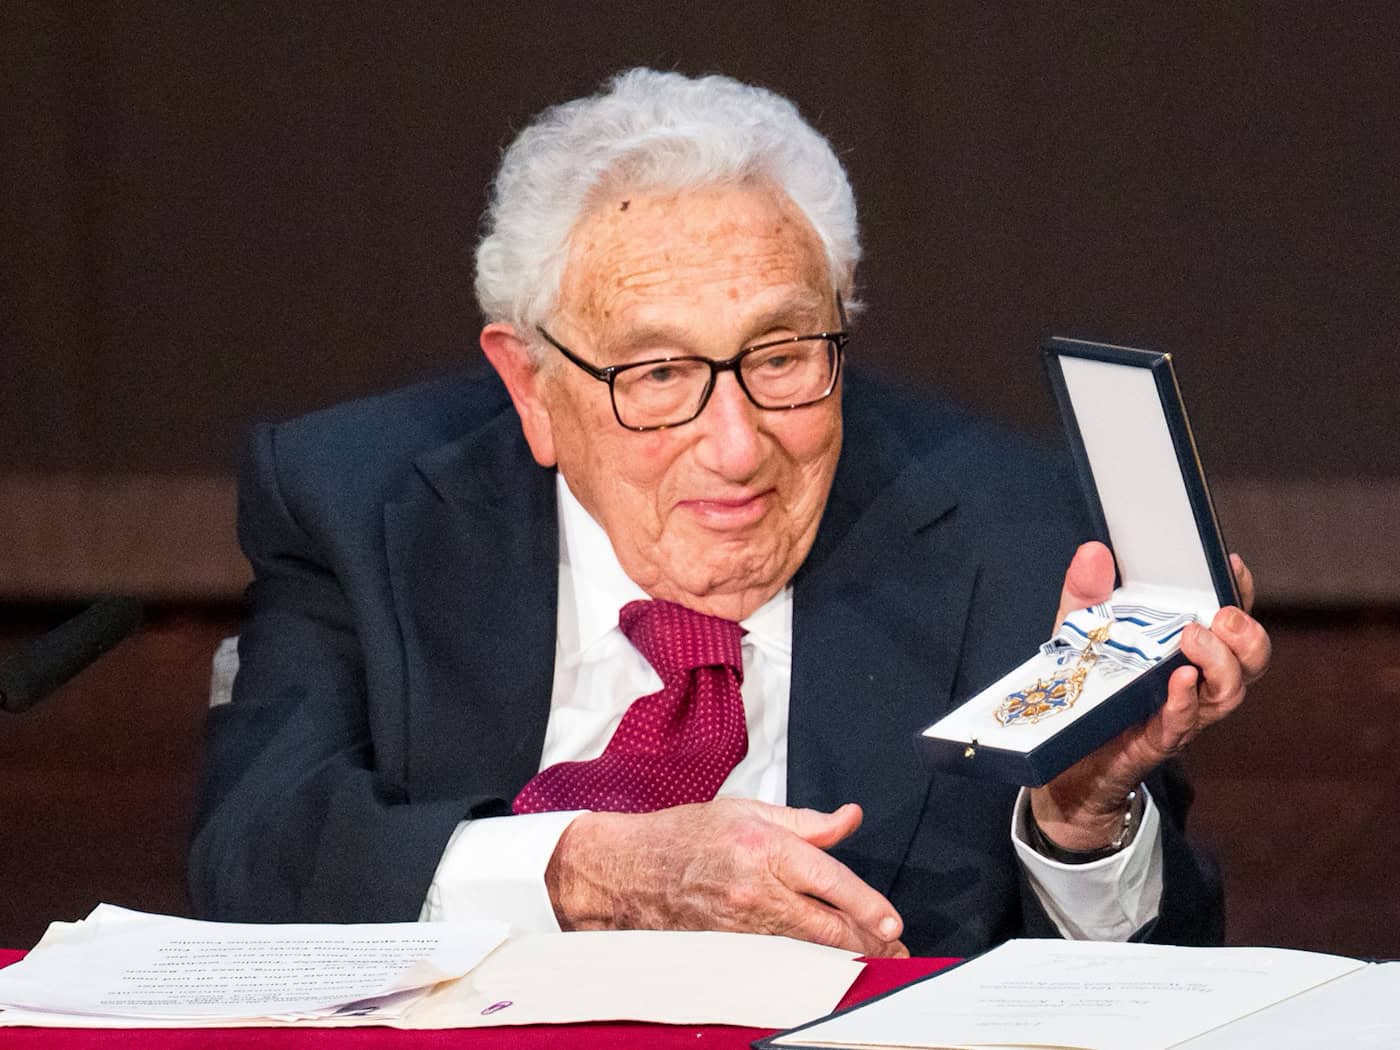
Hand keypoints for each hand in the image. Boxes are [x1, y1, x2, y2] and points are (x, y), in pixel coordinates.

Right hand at [543, 797, 908, 956]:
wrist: (628, 870)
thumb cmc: (684, 835)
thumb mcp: (748, 810)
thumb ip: (806, 822)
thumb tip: (849, 819)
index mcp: (763, 847)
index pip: (829, 881)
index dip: (867, 904)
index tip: (891, 922)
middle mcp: (755, 890)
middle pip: (825, 927)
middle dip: (866, 942)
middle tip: (894, 947)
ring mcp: (741, 925)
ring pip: (807, 950)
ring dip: (844, 957)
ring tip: (873, 958)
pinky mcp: (729, 947)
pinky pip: (780, 958)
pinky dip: (808, 963)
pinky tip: (826, 964)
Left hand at [1029, 542, 1270, 850]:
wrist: (1062, 761)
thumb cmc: (1085, 690)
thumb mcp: (1079, 631)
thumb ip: (1086, 593)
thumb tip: (1093, 552)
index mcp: (1185, 648)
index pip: (1229, 619)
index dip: (1239, 592)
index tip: (1231, 564)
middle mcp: (1194, 680)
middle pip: (1248, 660)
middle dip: (1246, 635)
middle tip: (1221, 617)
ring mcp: (1180, 713)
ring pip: (1228, 694)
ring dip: (1220, 663)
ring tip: (1195, 639)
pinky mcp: (1156, 742)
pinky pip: (1182, 724)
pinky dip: (1184, 701)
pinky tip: (1180, 680)